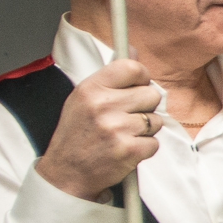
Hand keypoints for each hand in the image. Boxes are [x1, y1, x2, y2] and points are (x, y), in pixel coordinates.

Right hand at [36, 59, 164, 200]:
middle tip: (128, 117)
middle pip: (152, 94)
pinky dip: (145, 148)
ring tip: (124, 134)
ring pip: (156, 120)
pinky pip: (155, 143)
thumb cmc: (77, 133)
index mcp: (91, 88)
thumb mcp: (84, 98)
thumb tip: (134, 52)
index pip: (133, 68)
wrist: (67, 171)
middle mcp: (103, 105)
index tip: (138, 85)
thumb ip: (111, 76)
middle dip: (145, 107)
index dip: (142, 77)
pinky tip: (126, 149)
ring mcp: (117, 128)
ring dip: (145, 129)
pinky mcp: (129, 150)